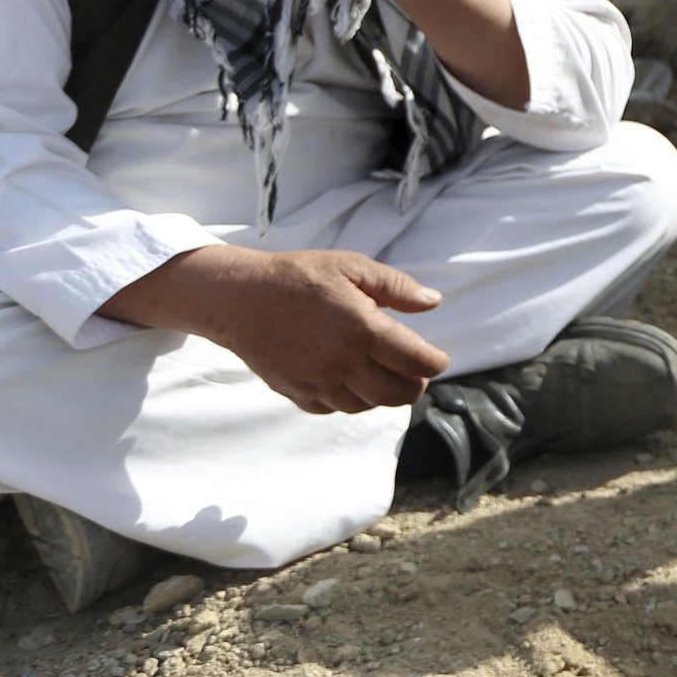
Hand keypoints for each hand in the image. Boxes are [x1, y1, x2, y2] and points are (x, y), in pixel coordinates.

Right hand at [103, 243, 449, 413]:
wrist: (239, 298)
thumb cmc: (298, 277)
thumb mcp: (351, 267)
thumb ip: (397, 287)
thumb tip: (433, 302)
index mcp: (362, 330)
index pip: (416, 362)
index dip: (435, 363)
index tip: (437, 359)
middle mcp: (341, 362)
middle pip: (396, 394)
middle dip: (414, 385)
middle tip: (415, 371)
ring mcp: (317, 381)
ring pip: (365, 406)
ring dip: (382, 395)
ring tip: (384, 374)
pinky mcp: (296, 392)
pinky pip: (332, 409)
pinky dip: (349, 400)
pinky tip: (351, 380)